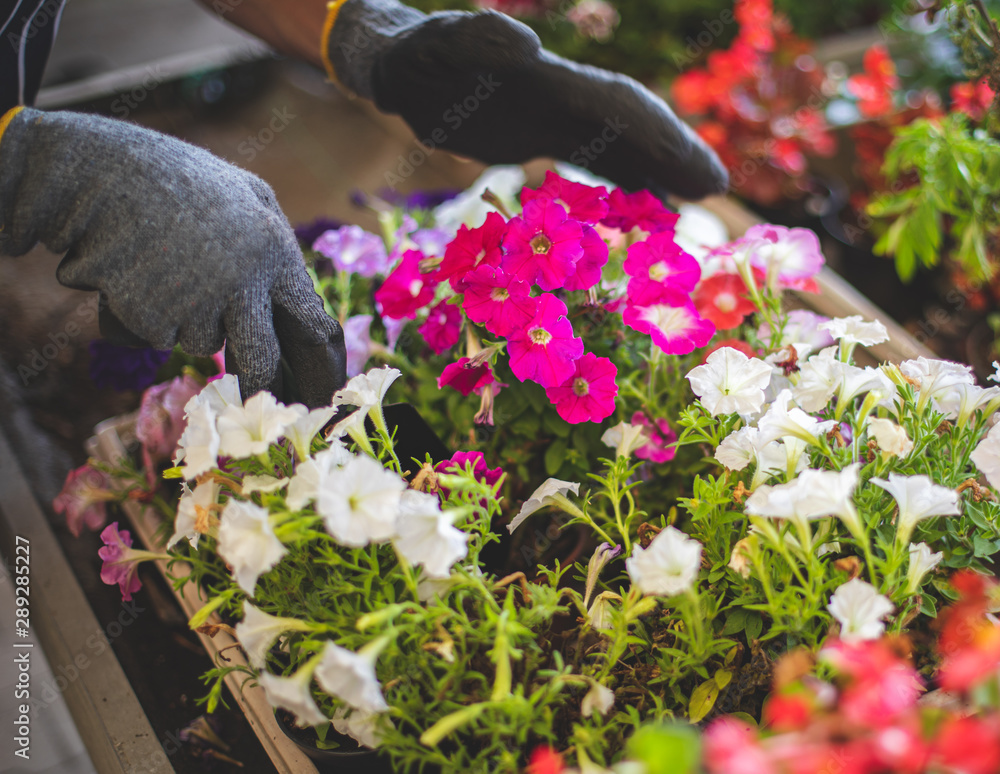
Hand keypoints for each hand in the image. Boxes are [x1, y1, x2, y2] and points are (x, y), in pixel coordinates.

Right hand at [0, 108, 345, 405]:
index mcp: (274, 250)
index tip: (317, 395)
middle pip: (262, 360)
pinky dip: (144, 318)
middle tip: (255, 395)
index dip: (319, 368)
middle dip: (260, 384)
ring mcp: (198, 303)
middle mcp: (243, 282)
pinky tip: (132, 277)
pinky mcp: (153, 319)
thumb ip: (276, 247)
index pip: (313, 326)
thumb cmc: (176, 180)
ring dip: (186, 323)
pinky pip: (157, 339)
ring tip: (167, 272)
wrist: (100, 173)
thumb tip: (300, 303)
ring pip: (203, 344)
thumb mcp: (247, 196)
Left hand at [325, 0, 726, 198]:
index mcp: (545, 79)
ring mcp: (556, 117)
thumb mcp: (436, 45)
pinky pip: (593, 158)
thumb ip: (475, 41)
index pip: (613, 107)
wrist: (406, 70)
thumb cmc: (416, 56)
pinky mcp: (543, 135)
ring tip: (699, 195)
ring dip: (658, 167)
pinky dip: (623, 177)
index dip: (656, 137)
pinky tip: (646, 201)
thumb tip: (527, 48)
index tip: (692, 166)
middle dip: (673, 151)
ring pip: (619, 141)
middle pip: (631, 123)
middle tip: (716, 184)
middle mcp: (561, 98)